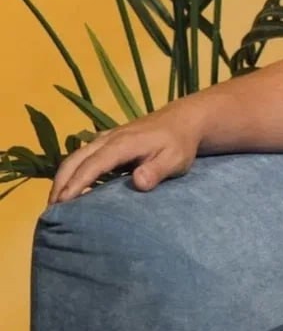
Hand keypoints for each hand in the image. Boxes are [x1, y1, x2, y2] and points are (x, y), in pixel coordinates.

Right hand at [47, 102, 202, 205]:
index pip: (92, 164)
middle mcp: (108, 139)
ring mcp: (106, 138)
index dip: (76, 183)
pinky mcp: (107, 141)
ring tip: (56, 204)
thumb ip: (157, 170)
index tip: (62, 203)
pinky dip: (71, 171)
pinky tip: (70, 189)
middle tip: (52, 210)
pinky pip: (82, 156)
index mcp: (122, 144)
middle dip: (60, 183)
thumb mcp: (175, 159)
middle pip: (75, 160)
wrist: (183, 121)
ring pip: (75, 157)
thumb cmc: (179, 143)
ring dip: (62, 178)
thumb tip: (138, 182)